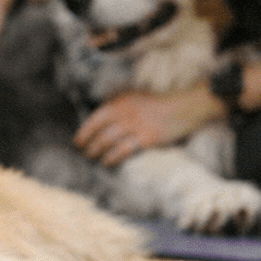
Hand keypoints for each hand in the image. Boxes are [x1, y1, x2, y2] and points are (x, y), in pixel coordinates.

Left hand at [74, 87, 216, 166]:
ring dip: (97, 152)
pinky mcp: (147, 138)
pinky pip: (123, 150)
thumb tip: (101, 121)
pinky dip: (112, 158)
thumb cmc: (159, 105)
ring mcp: (136, 126)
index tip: (77, 141)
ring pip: (108, 141)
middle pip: (99, 132)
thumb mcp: (136, 98)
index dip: (84, 131)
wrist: (184, 108)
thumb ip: (119, 107)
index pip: (95, 118)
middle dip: (88, 144)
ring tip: (93, 159)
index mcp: (121, 102)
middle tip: (84, 153)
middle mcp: (125, 113)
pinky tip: (107, 163)